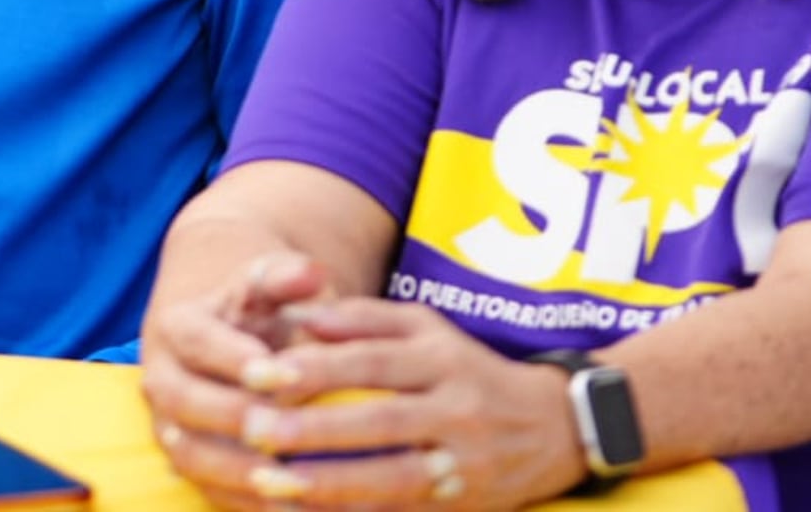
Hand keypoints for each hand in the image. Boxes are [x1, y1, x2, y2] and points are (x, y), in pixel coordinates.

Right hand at [142, 254, 338, 509]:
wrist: (235, 341)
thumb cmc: (262, 312)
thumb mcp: (271, 286)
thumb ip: (287, 277)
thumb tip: (311, 273)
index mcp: (177, 326)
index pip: (197, 341)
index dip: (233, 357)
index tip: (279, 373)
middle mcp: (162, 378)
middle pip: (183, 402)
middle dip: (229, 418)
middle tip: (276, 431)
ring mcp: (170, 426)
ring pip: (189, 454)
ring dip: (235, 472)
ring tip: (286, 482)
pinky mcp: (190, 465)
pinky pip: (209, 491)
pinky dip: (247, 504)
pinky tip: (294, 509)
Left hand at [170, 296, 587, 508]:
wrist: (555, 428)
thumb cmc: (467, 368)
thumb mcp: (426, 327)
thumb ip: (363, 318)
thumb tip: (301, 317)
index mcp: (442, 359)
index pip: (373, 361)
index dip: (316, 367)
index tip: (261, 372)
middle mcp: (457, 410)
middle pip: (381, 421)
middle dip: (315, 430)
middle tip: (255, 431)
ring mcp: (465, 463)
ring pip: (394, 477)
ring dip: (331, 484)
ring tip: (274, 483)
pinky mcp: (465, 504)